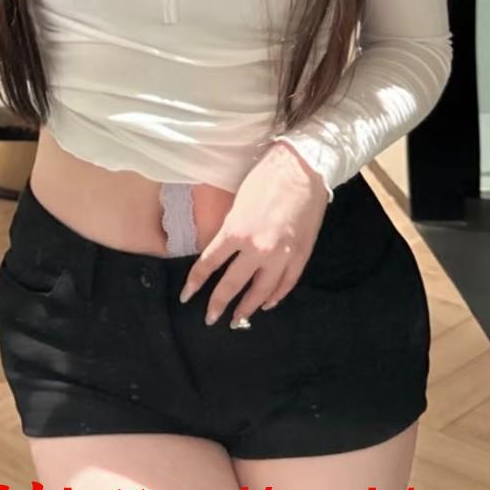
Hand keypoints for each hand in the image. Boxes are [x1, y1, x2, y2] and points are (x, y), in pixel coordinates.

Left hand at [178, 140, 328, 327]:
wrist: (303, 170)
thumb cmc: (266, 179)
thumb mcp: (238, 203)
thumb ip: (231, 230)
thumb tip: (225, 249)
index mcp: (236, 231)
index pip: (209, 264)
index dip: (195, 282)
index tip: (186, 296)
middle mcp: (257, 249)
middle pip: (233, 284)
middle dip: (219, 303)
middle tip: (210, 318)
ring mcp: (281, 256)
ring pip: (261, 292)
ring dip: (248, 308)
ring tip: (238, 319)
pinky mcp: (300, 256)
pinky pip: (286, 285)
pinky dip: (275, 297)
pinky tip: (266, 304)